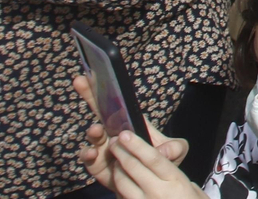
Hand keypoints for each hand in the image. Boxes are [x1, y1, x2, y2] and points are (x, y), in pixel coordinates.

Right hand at [74, 75, 187, 189]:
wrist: (152, 185)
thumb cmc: (161, 161)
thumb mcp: (175, 150)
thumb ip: (174, 148)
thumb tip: (163, 153)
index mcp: (131, 122)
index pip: (117, 101)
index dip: (105, 86)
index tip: (94, 71)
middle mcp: (114, 132)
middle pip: (99, 111)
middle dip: (90, 95)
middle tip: (82, 82)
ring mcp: (105, 149)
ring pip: (94, 137)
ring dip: (92, 132)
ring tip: (96, 130)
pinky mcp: (99, 167)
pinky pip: (89, 161)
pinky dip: (88, 157)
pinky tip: (92, 154)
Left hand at [103, 129, 203, 198]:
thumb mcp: (192, 188)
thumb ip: (175, 174)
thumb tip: (163, 158)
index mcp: (175, 180)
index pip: (153, 157)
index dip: (137, 144)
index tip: (125, 134)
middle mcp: (158, 191)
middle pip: (134, 167)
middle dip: (121, 152)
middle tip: (113, 142)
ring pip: (123, 183)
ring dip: (116, 170)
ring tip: (116, 161)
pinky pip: (122, 197)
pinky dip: (118, 188)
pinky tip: (119, 181)